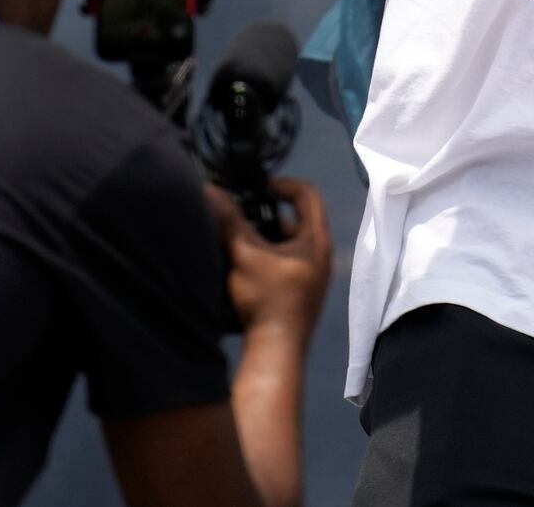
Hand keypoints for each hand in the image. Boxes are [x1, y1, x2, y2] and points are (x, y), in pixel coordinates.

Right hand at [212, 178, 332, 342]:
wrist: (276, 350)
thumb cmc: (267, 299)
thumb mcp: (245, 254)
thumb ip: (229, 221)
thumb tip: (212, 191)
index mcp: (316, 240)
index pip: (307, 194)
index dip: (283, 184)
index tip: (258, 189)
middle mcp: (320, 255)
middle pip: (296, 219)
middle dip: (266, 215)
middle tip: (242, 216)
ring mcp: (313, 275)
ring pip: (288, 243)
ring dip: (265, 238)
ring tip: (239, 240)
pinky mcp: (301, 292)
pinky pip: (285, 262)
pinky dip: (267, 257)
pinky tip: (244, 265)